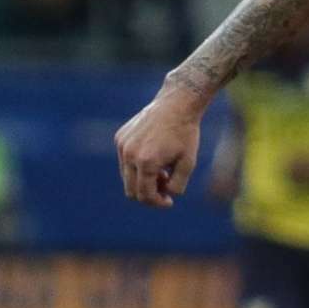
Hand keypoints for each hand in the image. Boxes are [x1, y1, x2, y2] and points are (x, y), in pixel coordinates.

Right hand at [114, 88, 204, 206]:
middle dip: (149, 194)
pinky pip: (125, 161)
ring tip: (163, 170)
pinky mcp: (120, 138)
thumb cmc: (185, 134)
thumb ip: (177, 185)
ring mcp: (122, 145)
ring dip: (143, 179)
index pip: (144, 195)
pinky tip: (155, 156)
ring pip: (126, 176)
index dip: (157, 202)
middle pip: (131, 190)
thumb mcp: (188, 163)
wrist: (176, 105)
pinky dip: (137, 165)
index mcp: (147, 162)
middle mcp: (129, 154)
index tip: (169, 201)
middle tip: (166, 186)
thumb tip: (165, 195)